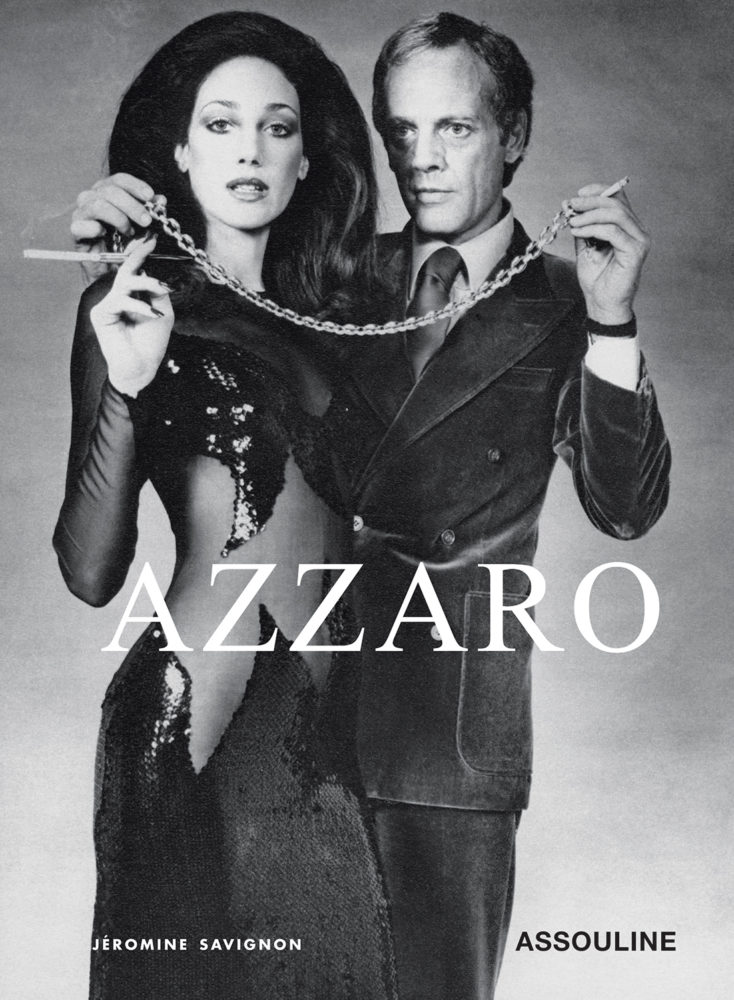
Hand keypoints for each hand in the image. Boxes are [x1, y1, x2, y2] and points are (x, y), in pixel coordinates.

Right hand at [71, 173, 159, 246]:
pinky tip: (104, 234)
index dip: (135, 185)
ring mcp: (82, 212)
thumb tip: (161, 200)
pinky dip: (95, 228)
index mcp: (107, 191)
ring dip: (119, 218)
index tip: (150, 196)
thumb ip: (149, 212)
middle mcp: (92, 197)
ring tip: (129, 232)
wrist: (109, 267)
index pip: (119, 180)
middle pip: (110, 191)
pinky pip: (82, 225)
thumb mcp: (141, 227)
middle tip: (147, 221)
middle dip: (132, 206)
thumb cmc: (124, 242)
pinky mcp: (76, 230)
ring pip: (98, 205)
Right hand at [89, 235, 172, 396]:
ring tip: (161, 288)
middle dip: (138, 256)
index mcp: (132, 296)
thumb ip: (158, 292)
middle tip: (150, 243)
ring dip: (145, 282)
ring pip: (124, 283)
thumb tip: (154, 270)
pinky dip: (138, 306)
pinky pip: (119, 301)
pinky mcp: (100, 314)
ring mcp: (107, 304)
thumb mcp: (163, 312)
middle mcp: (117, 297)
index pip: (134, 271)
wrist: (141, 368)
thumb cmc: (151, 342)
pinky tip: (152, 313)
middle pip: (125, 271)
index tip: (152, 238)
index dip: (141, 254)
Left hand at [567, 184, 650, 324]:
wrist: (601, 304)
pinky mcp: (635, 252)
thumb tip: (572, 207)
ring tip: (572, 221)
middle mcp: (637, 231)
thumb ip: (584, 227)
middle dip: (591, 201)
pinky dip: (593, 228)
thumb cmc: (596, 279)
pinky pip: (613, 232)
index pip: (618, 199)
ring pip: (616, 214)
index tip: (578, 194)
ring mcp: (639, 240)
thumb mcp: (586, 247)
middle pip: (616, 203)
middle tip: (571, 205)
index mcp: (628, 227)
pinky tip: (578, 232)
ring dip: (590, 215)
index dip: (598, 191)